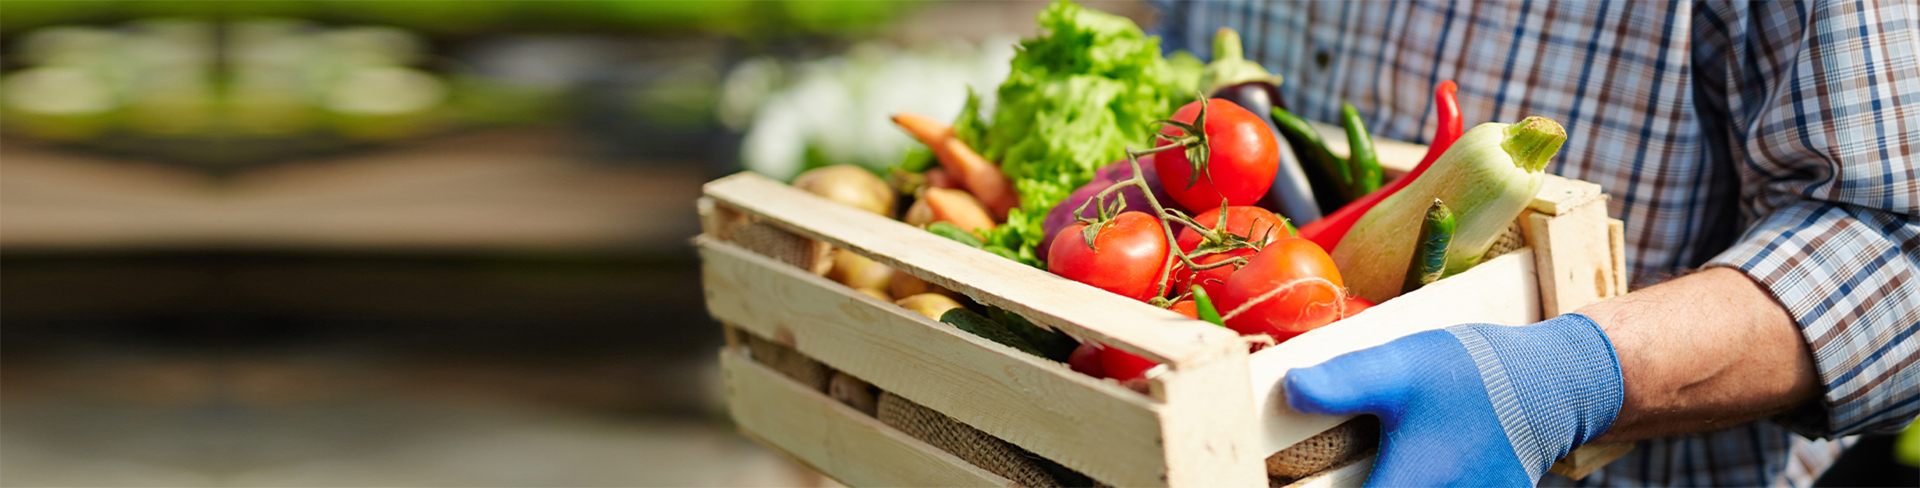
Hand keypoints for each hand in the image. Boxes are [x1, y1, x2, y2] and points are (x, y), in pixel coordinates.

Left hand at [1284, 314, 1624, 486]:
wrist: (1553, 384)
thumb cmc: (1473, 376)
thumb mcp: (1401, 366)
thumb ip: (1344, 382)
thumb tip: (1291, 389)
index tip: (1279, 482)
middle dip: (1339, 486)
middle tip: (1307, 476)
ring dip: (1379, 484)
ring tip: (1372, 462)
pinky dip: (1400, 484)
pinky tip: (1399, 466)